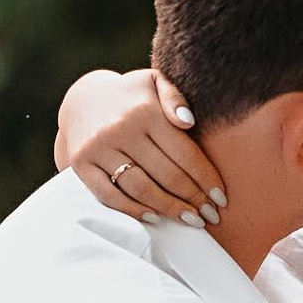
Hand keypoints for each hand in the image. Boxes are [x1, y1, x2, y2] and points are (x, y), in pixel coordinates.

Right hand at [56, 67, 229, 228]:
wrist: (82, 99)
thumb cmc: (131, 96)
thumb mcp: (154, 82)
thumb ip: (175, 98)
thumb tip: (188, 122)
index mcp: (145, 111)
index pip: (184, 153)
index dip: (206, 179)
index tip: (221, 199)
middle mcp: (122, 129)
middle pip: (166, 174)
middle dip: (193, 199)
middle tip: (210, 216)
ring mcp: (99, 148)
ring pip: (141, 188)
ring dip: (169, 208)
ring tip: (189, 220)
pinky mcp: (82, 164)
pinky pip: (110, 195)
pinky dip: (134, 210)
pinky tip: (155, 217)